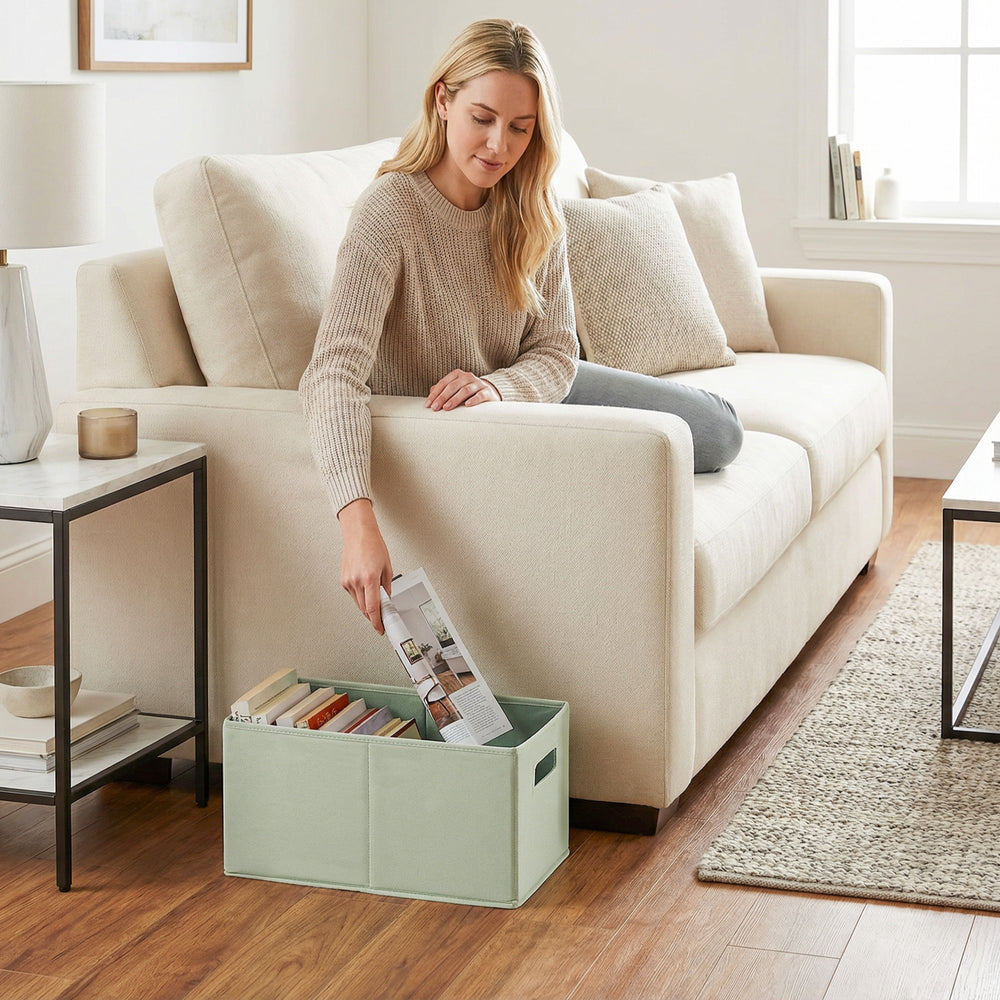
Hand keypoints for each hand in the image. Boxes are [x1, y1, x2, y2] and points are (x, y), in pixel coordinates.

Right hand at [337, 498, 392, 633]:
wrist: (358, 535)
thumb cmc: (373, 546)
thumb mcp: (387, 567)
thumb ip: (387, 587)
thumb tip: (387, 600)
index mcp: (369, 578)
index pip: (373, 608)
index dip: (377, 622)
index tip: (380, 629)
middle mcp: (356, 581)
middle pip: (364, 609)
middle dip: (373, 615)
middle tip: (382, 616)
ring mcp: (348, 581)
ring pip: (358, 604)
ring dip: (367, 606)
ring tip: (375, 598)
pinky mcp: (343, 581)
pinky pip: (353, 595)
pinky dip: (360, 597)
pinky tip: (365, 589)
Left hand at [425, 369, 500, 410]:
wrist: (490, 392)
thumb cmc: (469, 393)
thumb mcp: (455, 390)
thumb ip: (444, 390)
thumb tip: (431, 393)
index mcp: (458, 375)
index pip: (444, 383)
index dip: (435, 394)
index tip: (428, 405)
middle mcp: (468, 377)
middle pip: (453, 386)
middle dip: (442, 397)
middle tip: (435, 408)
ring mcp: (478, 383)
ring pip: (465, 390)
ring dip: (455, 399)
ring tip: (447, 408)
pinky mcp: (488, 391)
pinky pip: (480, 395)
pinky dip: (474, 400)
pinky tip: (467, 405)